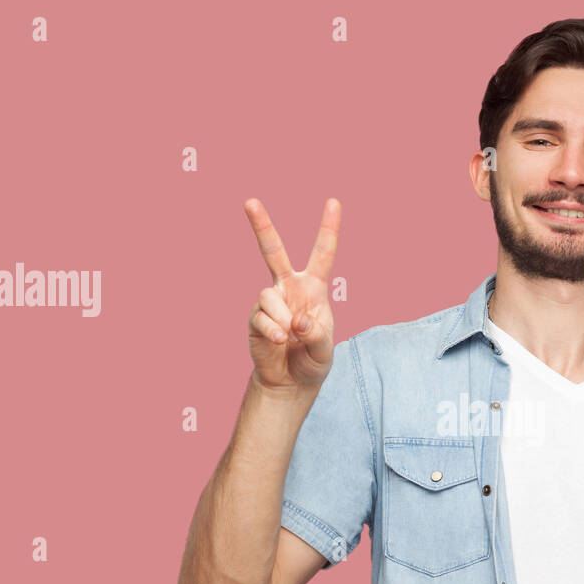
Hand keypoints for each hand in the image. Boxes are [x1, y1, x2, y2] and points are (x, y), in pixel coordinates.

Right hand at [245, 197, 340, 394]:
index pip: (323, 254)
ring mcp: (270, 302)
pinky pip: (262, 318)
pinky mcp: (255, 318)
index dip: (328, 228)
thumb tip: (295, 321)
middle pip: (274, 252)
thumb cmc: (312, 361)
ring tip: (290, 339)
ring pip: (269, 295)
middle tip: (249, 201)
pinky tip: (280, 343)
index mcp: (314, 289)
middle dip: (261, 226)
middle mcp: (290, 288)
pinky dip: (274, 332)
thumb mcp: (325, 350)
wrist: (290, 383)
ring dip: (283, 320)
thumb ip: (317, 335)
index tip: (333, 201)